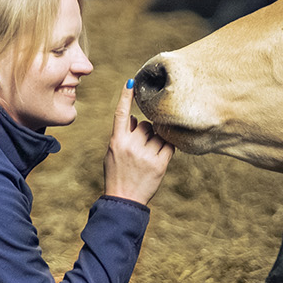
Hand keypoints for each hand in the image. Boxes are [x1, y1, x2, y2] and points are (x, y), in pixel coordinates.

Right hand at [104, 79, 173, 205]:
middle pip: (146, 125)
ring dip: (156, 141)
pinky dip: (166, 147)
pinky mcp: (159, 164)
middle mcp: (130, 146)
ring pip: (158, 134)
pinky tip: (159, 156)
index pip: (121, 114)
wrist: (124, 200)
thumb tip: (137, 118)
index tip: (131, 81)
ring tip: (147, 157)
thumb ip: (123, 135)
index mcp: (116, 141)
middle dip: (146, 133)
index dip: (126, 97)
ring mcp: (145, 155)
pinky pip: (169, 145)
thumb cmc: (118, 174)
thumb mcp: (113, 152)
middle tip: (140, 150)